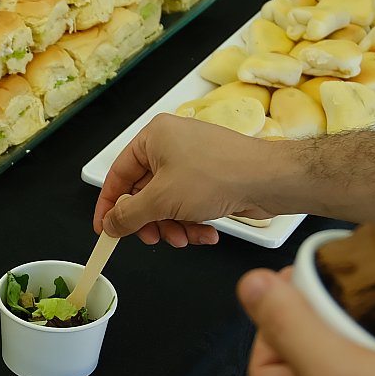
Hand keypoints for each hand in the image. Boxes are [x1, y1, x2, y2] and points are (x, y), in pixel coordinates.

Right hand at [93, 114, 290, 246]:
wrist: (269, 180)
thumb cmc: (218, 175)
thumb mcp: (161, 201)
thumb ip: (128, 215)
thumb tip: (109, 225)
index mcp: (154, 137)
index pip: (118, 174)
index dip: (110, 205)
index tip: (105, 229)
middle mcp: (171, 145)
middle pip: (143, 192)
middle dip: (150, 221)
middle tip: (153, 238)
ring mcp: (192, 160)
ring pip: (167, 202)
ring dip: (173, 226)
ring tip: (185, 238)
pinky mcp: (210, 176)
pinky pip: (188, 203)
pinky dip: (193, 221)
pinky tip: (206, 233)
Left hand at [238, 268, 374, 375]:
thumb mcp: (344, 372)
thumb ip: (293, 329)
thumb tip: (248, 287)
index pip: (266, 365)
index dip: (276, 318)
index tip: (305, 276)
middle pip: (313, 365)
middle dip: (325, 318)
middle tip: (350, 277)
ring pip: (363, 368)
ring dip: (371, 327)